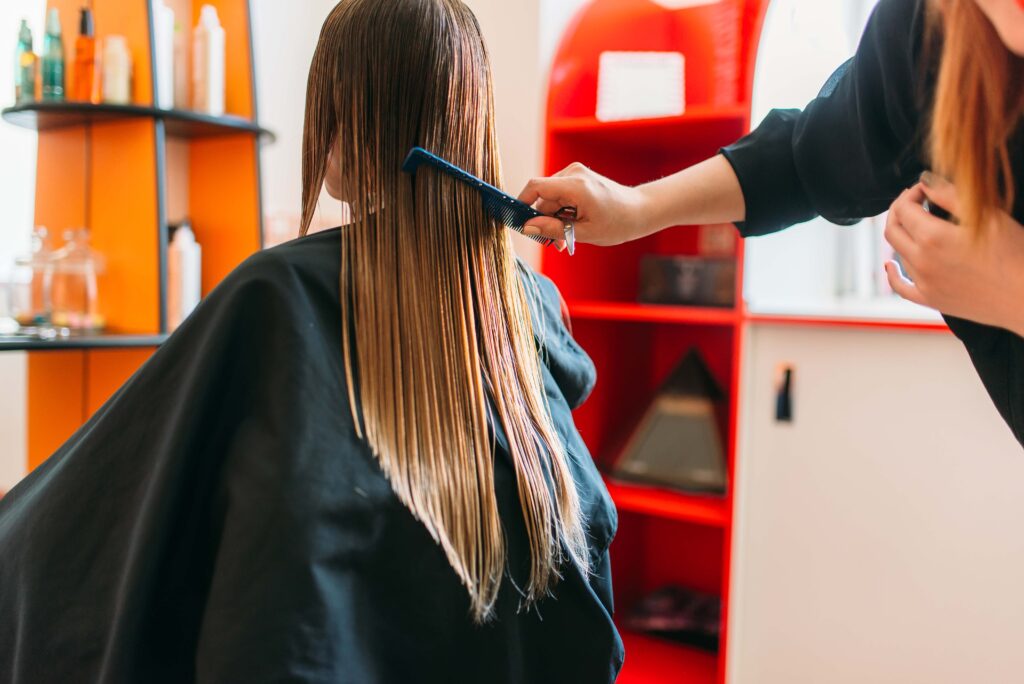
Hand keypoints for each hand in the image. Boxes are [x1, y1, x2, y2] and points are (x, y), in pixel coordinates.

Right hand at [517, 163, 652, 246]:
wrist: (639, 211)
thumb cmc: (617, 223)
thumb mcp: (584, 233)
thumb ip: (554, 229)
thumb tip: (528, 227)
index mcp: (576, 186)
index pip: (536, 187)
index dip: (522, 202)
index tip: (518, 221)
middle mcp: (574, 173)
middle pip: (543, 197)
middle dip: (544, 220)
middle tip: (555, 243)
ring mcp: (576, 173)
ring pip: (550, 198)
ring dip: (553, 218)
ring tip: (566, 238)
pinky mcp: (577, 177)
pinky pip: (558, 194)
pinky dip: (561, 211)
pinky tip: (571, 224)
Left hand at [883, 175, 1023, 336]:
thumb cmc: (1015, 254)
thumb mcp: (987, 215)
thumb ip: (950, 194)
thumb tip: (924, 181)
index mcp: (932, 237)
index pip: (903, 208)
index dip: (910, 194)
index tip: (922, 189)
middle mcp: (921, 261)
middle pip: (893, 230)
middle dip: (899, 210)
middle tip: (913, 202)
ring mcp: (924, 283)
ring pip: (898, 253)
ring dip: (904, 236)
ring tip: (918, 225)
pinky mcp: (931, 300)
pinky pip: (901, 287)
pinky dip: (893, 274)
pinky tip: (890, 265)